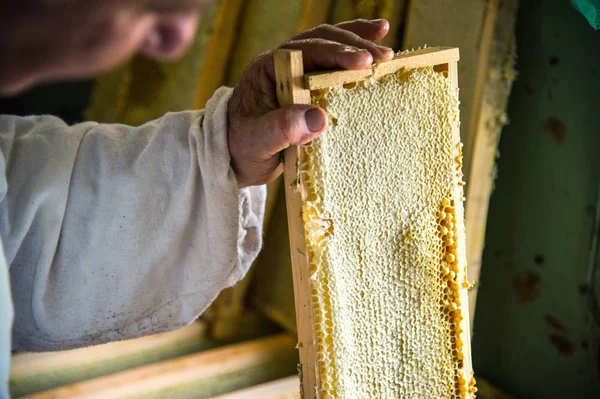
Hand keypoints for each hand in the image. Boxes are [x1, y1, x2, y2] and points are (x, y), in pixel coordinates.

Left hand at [227, 19, 393, 187]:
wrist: (235, 156)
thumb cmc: (243, 147)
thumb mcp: (258, 142)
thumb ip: (282, 128)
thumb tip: (320, 119)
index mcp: (267, 69)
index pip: (305, 53)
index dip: (336, 54)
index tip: (363, 63)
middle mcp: (282, 64)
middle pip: (321, 42)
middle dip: (354, 45)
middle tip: (383, 57)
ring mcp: (296, 72)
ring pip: (328, 45)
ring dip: (358, 41)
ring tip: (386, 42)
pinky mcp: (308, 86)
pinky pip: (331, 63)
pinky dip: (352, 53)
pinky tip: (374, 46)